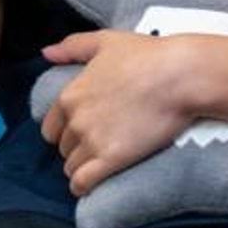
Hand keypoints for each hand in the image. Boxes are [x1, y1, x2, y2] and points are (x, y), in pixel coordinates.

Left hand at [39, 30, 199, 196]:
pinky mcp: (112, 158)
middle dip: (76, 148)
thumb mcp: (105, 41)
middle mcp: (76, 119)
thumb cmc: (147, 56)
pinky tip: (90, 184)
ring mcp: (93, 140)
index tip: (79, 132)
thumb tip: (47, 53)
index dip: (64, 131)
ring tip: (97, 164)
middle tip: (96, 144)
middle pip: (63, 147)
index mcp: (71, 94)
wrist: (180, 76)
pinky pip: (83, 182)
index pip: (50, 127)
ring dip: (81, 167)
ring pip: (71, 167)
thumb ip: (72, 47)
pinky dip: (83, 186)